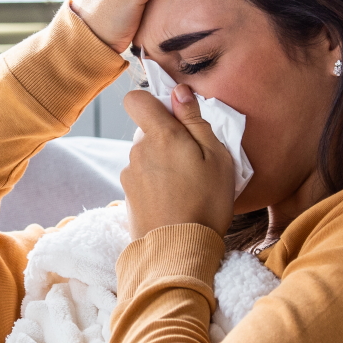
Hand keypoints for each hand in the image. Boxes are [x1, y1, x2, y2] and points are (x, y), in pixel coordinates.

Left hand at [121, 84, 236, 239]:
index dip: (152, 101)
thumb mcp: (216, 157)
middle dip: (167, 139)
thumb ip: (194, 120)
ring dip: (162, 164)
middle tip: (194, 162)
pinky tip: (173, 202)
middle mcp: (137, 151)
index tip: (173, 114)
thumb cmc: (206, 202)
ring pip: (145, 156)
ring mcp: (129, 175)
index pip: (136, 99)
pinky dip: (155, 185)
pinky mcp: (126, 196)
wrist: (179, 251)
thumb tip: (178, 91)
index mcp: (160, 135)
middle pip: (147, 131)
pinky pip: (142, 179)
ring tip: (186, 187)